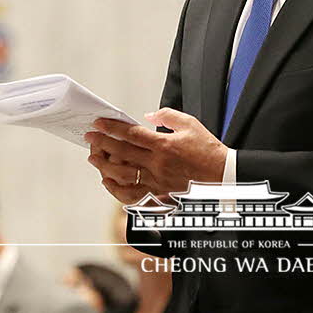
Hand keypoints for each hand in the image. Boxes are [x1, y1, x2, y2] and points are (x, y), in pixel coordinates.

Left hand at [86, 109, 227, 203]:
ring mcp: (157, 181)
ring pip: (123, 176)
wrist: (222, 176)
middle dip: (102, 143)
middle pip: (122, 153)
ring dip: (104, 166)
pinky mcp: (159, 195)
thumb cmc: (208, 150)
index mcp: (164, 145)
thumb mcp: (190, 124)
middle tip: (90, 137)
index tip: (98, 124)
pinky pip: (132, 195)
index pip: (131, 134)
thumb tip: (147, 116)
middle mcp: (158, 164)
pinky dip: (116, 190)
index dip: (112, 128)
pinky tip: (108, 181)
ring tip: (94, 158)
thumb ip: (167, 116)